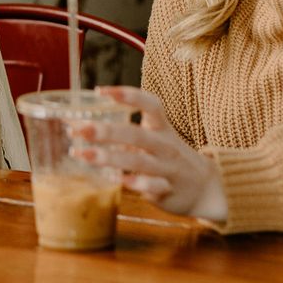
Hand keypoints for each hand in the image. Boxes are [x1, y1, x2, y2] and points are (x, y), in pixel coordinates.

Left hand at [72, 86, 227, 222]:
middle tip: (78, 129)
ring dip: (109, 157)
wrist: (205, 188)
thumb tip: (77, 125)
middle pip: (136, 134)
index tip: (100, 91)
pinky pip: (154, 185)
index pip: (150, 104)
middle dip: (106, 131)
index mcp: (161, 128)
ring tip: (82, 154)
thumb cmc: (166, 158)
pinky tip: (119, 180)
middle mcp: (165, 145)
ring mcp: (167, 168)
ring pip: (139, 160)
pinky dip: (138, 182)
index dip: (127, 95)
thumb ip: (123, 133)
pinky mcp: (167, 191)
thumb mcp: (152, 139)